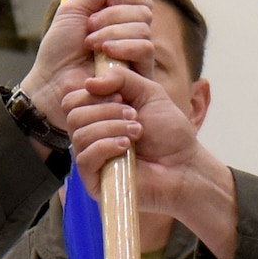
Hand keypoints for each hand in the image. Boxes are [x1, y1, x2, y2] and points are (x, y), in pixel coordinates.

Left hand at [17, 0, 152, 130]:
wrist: (52, 80)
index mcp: (118, 18)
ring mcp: (135, 55)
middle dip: (113, 15)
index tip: (102, 3)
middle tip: (89, 28)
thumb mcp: (74, 9)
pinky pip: (145, 49)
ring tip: (90, 44)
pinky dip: (124, 46)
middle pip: (143, 11)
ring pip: (143, 29)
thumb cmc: (60, 48)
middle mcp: (131, 34)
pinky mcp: (139, 73)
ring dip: (113, 32)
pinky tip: (104, 53)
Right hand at [64, 65, 239, 258]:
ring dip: (111, 127)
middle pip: (73, 114)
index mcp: (98, 115)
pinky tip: (127, 147)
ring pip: (79, 135)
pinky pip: (84, 158)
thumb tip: (89, 82)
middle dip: (106, 110)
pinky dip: (106, 146)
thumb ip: (122, 78)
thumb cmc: (169, 132)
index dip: (93, 94)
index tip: (121, 96)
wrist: (184, 165)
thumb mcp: (149, 92)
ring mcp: (91, 159)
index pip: (73, 100)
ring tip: (137, 132)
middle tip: (134, 116)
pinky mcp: (94, 181)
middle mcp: (90, 136)